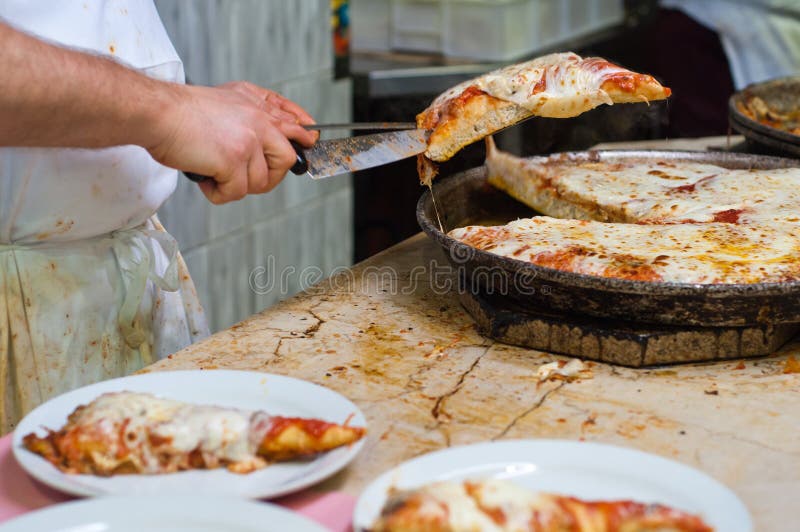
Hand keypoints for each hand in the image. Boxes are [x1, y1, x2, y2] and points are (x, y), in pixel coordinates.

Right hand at [148, 81, 318, 203]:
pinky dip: (219, 193)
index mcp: (257, 105)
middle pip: (287, 160)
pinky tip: (206, 177)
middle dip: (268, 176)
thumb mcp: (227, 99)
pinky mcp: (234, 160)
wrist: (158, 113)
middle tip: (243, 176)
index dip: (304, 137)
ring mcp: (249, 142)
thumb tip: (270, 134)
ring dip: (236, 185)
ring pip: (260, 182)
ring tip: (214, 171)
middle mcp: (259, 122)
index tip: (309, 144)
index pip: (295, 122)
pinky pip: (237, 193)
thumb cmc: (182, 111)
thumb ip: (252, 112)